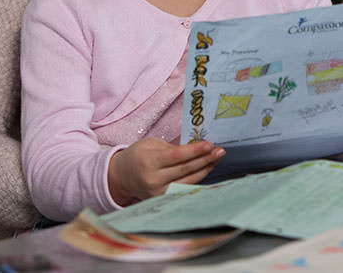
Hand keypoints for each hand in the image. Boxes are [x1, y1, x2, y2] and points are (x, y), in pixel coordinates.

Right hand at [107, 138, 223, 205]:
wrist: (122, 176)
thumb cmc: (138, 156)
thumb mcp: (151, 144)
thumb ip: (172, 146)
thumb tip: (196, 144)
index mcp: (149, 161)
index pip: (177, 156)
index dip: (195, 150)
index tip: (210, 144)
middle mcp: (153, 179)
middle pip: (185, 169)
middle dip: (205, 159)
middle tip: (220, 151)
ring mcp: (158, 192)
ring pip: (188, 181)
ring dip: (205, 170)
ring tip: (215, 159)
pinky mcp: (162, 199)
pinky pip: (183, 188)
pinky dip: (196, 179)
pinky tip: (205, 171)